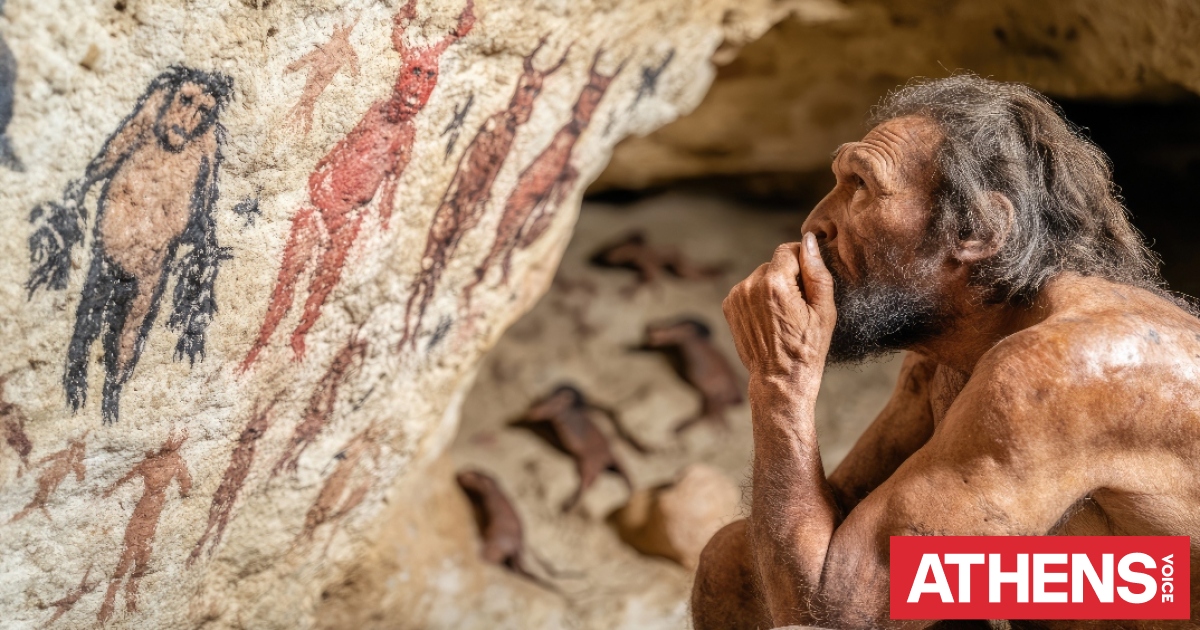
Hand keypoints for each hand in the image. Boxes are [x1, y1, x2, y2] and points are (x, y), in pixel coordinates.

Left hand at [722, 232, 835, 384]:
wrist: (779, 378)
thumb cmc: (807, 347)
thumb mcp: (824, 310)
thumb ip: (816, 271)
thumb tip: (809, 240)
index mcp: (775, 283)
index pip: (788, 249)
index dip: (802, 260)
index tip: (808, 280)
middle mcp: (750, 286)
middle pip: (773, 264)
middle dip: (787, 276)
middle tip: (798, 305)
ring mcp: (736, 297)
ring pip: (760, 276)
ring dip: (771, 287)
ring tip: (783, 315)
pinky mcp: (729, 306)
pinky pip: (748, 290)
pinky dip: (758, 298)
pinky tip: (768, 318)